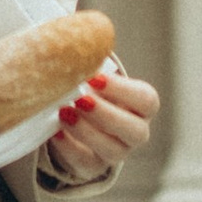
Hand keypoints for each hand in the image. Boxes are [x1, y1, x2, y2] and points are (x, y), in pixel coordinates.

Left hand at [44, 64, 157, 185]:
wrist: (78, 115)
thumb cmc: (91, 86)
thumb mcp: (94, 71)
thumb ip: (91, 58)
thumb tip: (74, 36)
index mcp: (142, 105)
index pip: (147, 101)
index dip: (123, 90)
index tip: (93, 77)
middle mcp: (135, 131)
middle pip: (136, 131)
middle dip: (107, 115)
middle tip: (80, 99)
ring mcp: (117, 152)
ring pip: (114, 151)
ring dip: (88, 132)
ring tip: (64, 112)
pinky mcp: (94, 166)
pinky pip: (86, 164)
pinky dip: (69, 148)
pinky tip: (55, 132)